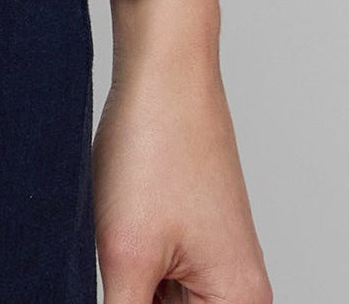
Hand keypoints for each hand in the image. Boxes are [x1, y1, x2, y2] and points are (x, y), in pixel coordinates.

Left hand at [94, 0, 270, 303]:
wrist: (162, 67)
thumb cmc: (156, 148)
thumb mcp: (125, 255)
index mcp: (238, 303)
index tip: (115, 284)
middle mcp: (237, 291)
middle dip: (130, 295)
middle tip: (114, 251)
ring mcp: (213, 262)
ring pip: (158, 300)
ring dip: (126, 287)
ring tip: (116, 235)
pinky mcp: (189, 238)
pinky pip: (157, 279)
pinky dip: (130, 271)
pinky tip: (110, 236)